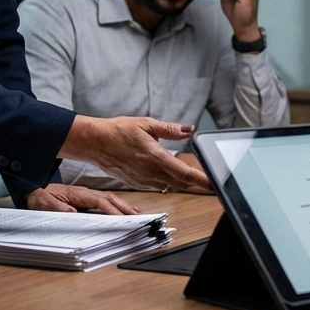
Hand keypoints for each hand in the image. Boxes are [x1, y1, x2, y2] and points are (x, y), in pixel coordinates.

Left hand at [25, 184, 139, 214]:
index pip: (98, 201)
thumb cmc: (38, 196)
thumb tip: (73, 213)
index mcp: (77, 194)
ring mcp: (86, 194)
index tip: (121, 217)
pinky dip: (117, 205)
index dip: (111, 209)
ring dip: (123, 206)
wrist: (32, 187)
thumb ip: (58, 207)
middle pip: (109, 198)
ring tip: (136, 213)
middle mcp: (85, 192)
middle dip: (123, 207)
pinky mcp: (85, 198)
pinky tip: (124, 209)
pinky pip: (105, 201)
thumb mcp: (44, 202)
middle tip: (136, 216)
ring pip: (109, 199)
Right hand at [59, 115, 212, 192]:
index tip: (214, 183)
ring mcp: (143, 180)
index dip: (201, 180)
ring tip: (189, 174)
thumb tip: (189, 130)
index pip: (184, 173)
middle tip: (208, 179)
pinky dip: (166, 181)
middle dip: (195, 183)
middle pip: (180, 183)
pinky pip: (157, 186)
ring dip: (180, 181)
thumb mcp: (146, 124)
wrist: (94, 143)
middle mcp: (150, 172)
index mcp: (155, 157)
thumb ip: (170, 130)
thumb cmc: (117, 131)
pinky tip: (166, 172)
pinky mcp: (136, 183)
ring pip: (169, 185)